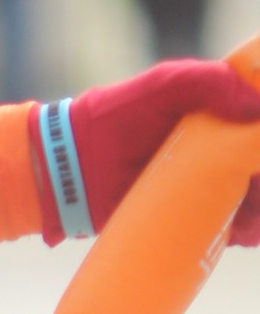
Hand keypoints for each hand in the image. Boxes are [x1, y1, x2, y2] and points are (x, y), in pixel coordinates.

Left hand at [42, 58, 259, 243]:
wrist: (73, 168)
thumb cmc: (116, 116)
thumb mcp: (163, 86)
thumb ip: (207, 82)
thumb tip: (254, 105)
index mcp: (218, 113)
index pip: (257, 122)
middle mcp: (218, 147)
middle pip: (258, 162)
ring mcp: (207, 182)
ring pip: (253, 195)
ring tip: (256, 220)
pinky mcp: (193, 213)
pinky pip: (231, 224)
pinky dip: (247, 229)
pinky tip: (247, 232)